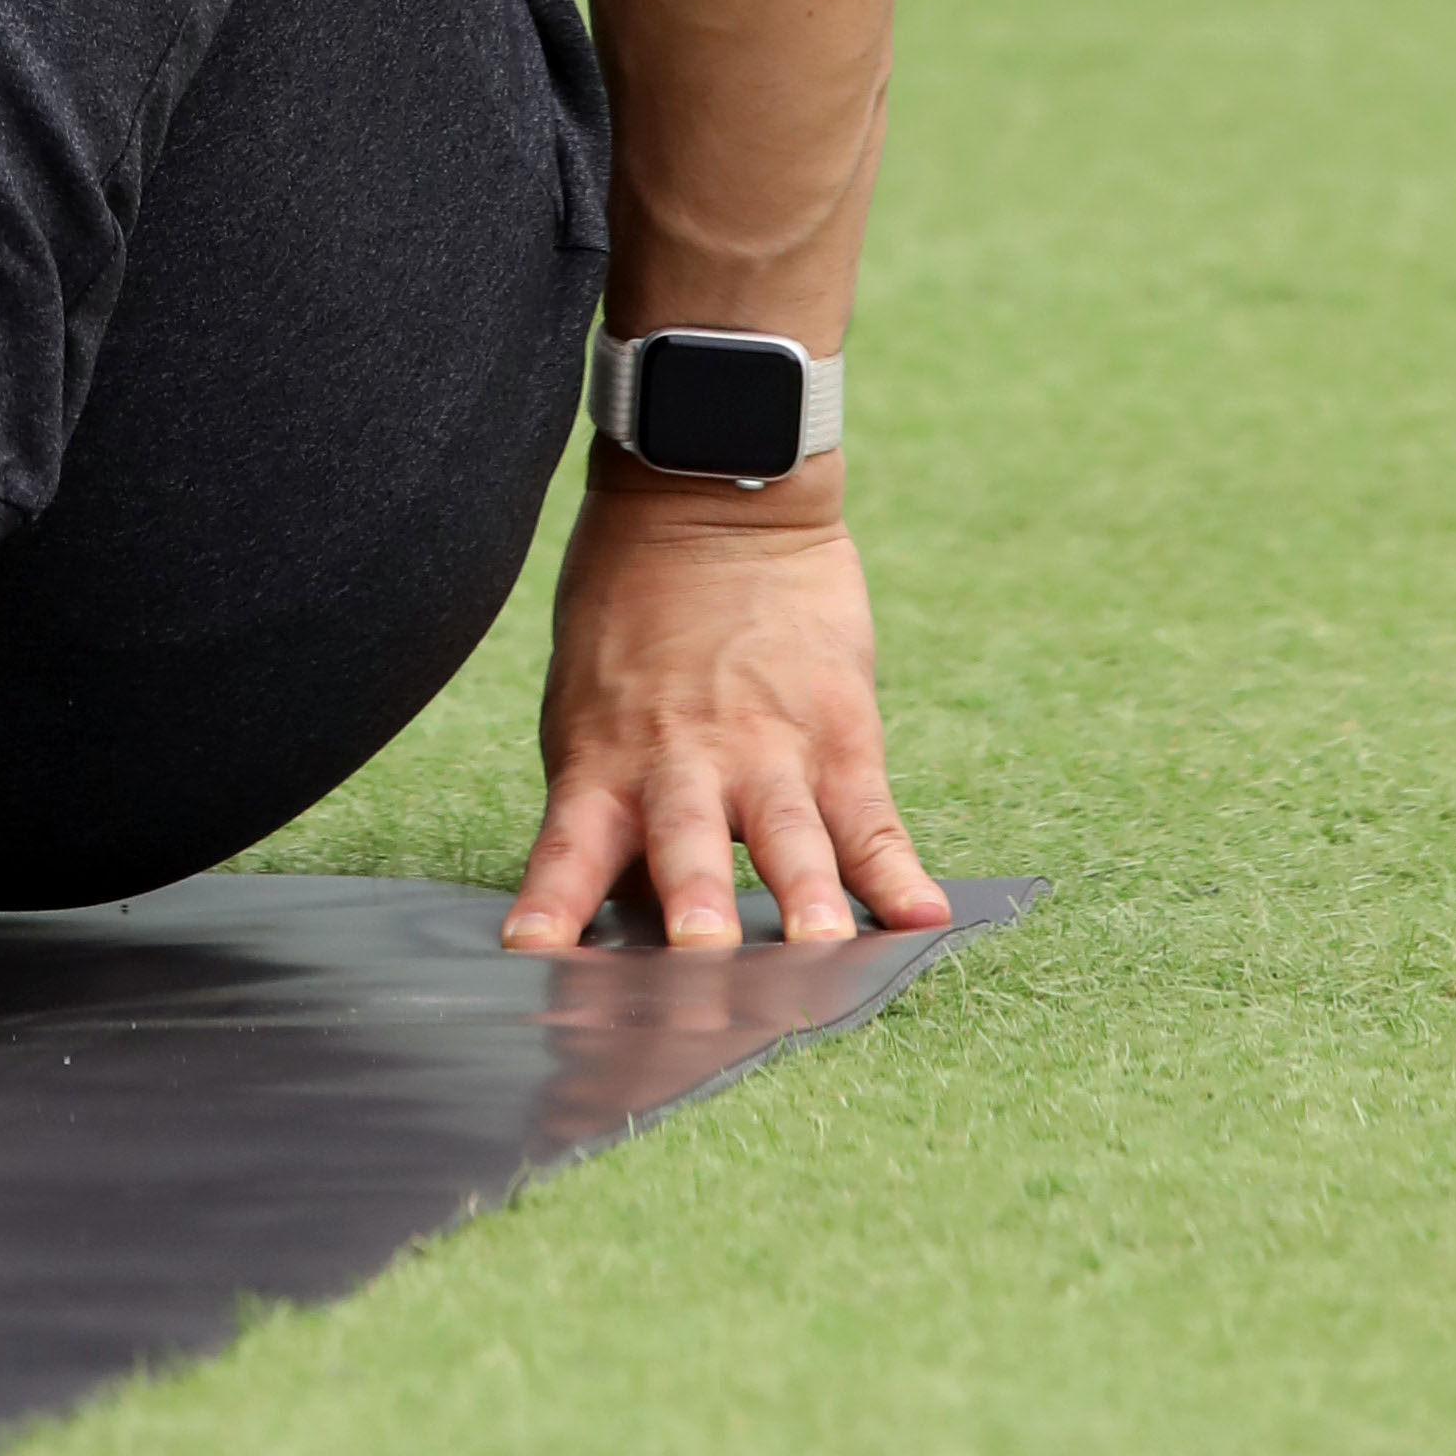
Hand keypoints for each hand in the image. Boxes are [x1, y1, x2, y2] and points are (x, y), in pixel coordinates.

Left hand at [500, 467, 946, 955]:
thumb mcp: (588, 705)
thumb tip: (617, 911)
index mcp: (603, 761)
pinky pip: (868, 816)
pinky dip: (897, 870)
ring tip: (821, 944)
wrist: (707, 498)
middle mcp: (681, 763)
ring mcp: (765, 747)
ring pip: (787, 834)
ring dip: (803, 892)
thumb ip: (609, 804)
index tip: (532, 956)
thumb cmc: (629, 613)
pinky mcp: (837, 731)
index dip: (552, 904)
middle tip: (699, 953)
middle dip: (693, 900)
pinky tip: (923, 914)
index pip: (568, 847)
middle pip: (685, 843)